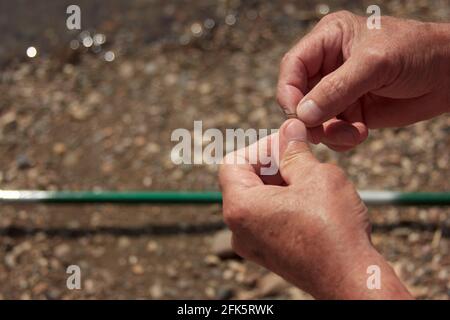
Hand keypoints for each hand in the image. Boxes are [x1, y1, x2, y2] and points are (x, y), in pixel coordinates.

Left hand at [219, 119, 411, 298]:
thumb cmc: (334, 228)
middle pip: (245, 180)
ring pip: (258, 199)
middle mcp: (238, 229)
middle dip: (272, 163)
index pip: (234, 162)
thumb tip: (289, 128)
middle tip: (303, 157)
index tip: (289, 145)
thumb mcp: (316, 176)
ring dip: (281, 182)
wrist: (350, 278)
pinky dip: (284, 202)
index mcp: (240, 207)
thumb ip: (295, 150)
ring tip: (311, 178)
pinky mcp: (268, 253)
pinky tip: (312, 200)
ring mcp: (252, 244)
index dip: (261, 147)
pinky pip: (267, 217)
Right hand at [277, 11, 449, 150]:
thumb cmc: (417, 52)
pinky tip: (359, 135)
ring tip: (351, 134)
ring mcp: (339, 91)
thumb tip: (303, 114)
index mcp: (328, 41)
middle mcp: (328, 65)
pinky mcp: (351, 111)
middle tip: (319, 133)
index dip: (289, 91)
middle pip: (299, 96)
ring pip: (314, 119)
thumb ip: (336, 89)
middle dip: (309, 117)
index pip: (293, 66)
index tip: (296, 115)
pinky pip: (332, 131)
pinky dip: (341, 139)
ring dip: (328, 132)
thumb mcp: (374, 64)